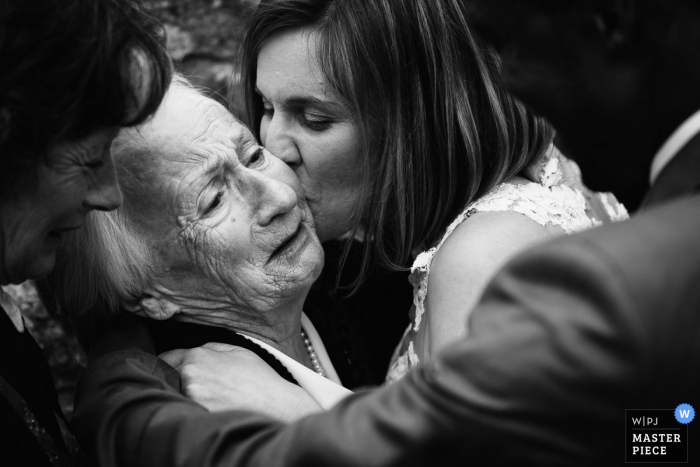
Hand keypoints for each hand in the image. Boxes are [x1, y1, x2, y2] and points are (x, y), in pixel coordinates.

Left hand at [160, 343, 322, 422]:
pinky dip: (193, 410)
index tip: (170, 369)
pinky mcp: (198, 414)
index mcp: (197, 356)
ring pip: (176, 396)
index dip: (168, 364)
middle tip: (195, 386)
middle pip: (168, 378)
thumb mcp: (238, 351)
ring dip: (184, 396)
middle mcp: (190, 375)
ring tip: (206, 398)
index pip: (166, 359)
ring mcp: (192, 396)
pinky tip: (209, 409)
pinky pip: (187, 411)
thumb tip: (196, 350)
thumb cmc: (259, 378)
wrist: (275, 404)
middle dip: (176, 380)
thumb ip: (212, 348)